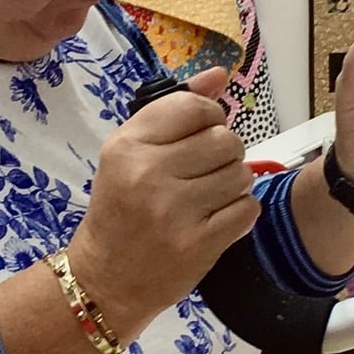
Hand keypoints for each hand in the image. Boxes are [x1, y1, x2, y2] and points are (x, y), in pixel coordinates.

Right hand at [68, 68, 257, 339]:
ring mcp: (175, 212)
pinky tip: (216, 219)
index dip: (210, 117)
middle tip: (206, 172)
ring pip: (241, 174)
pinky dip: (239, 213)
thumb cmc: (120, 209)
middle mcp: (149, 174)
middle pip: (225, 140)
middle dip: (225, 154)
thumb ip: (174, 110)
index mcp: (128, 146)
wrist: (105, 280)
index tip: (200, 135)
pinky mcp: (199, 245)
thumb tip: (219, 74)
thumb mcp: (130, 154)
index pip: (193, 108)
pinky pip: (247, 210)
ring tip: (210, 196)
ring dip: (234, 184)